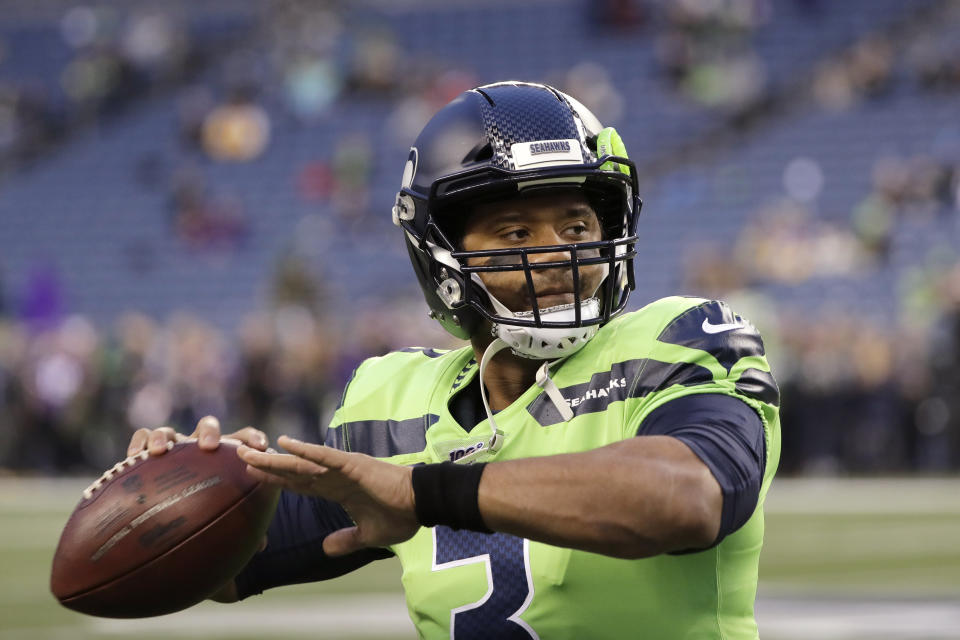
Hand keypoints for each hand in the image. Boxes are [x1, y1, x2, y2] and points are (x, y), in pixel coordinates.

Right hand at [126, 415, 271, 556]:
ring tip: (158, 451)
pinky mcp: (146, 454)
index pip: (241, 440)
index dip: (252, 438)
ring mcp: (171, 449)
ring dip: (163, 436)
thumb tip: (260, 546)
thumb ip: (239, 526)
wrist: (166, 515)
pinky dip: (138, 443)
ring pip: (168, 431)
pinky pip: (140, 439)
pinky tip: (134, 457)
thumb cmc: (202, 516)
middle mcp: (196, 449)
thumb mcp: (221, 520)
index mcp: (221, 458)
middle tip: (209, 447)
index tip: (261, 446)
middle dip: (209, 432)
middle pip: (206, 428)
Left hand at [239, 436, 418, 555]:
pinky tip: (287, 444)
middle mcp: (335, 475)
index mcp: (338, 490)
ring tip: (249, 454)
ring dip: (275, 458)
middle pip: (292, 471)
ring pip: (301, 463)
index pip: (299, 484)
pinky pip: (325, 457)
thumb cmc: (401, 515)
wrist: (422, 504)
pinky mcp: (353, 465)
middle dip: (265, 466)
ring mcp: (342, 468)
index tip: (251, 476)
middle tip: (237, 457)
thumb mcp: (368, 535)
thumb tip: (325, 548)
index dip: (275, 480)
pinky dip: (306, 451)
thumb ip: (346, 540)